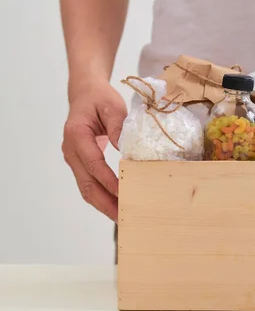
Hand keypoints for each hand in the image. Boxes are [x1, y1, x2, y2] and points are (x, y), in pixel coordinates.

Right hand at [62, 80, 126, 220]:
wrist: (85, 94)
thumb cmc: (100, 98)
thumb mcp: (113, 106)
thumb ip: (119, 127)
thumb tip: (126, 151)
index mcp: (77, 135)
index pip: (93, 164)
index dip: (108, 181)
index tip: (123, 193)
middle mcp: (71, 150)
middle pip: (86, 183)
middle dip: (105, 202)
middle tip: (123, 216)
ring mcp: (73, 159)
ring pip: (85, 187)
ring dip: (103, 204)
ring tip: (121, 217)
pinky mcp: (80, 163)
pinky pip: (88, 183)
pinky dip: (101, 197)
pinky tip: (115, 206)